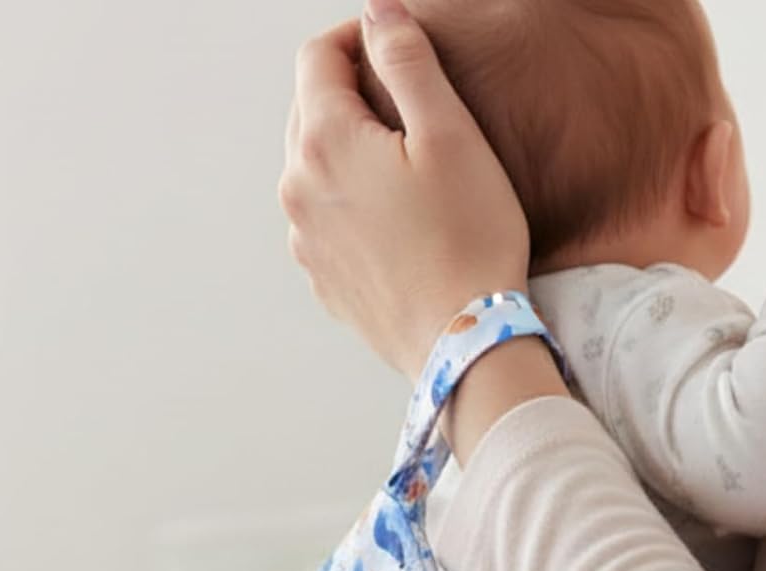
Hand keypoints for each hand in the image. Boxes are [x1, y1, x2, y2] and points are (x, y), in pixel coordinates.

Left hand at [280, 2, 531, 382]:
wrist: (464, 343)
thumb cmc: (468, 240)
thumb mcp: (450, 133)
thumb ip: (408, 60)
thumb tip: (379, 12)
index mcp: (323, 142)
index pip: (318, 58)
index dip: (356, 37)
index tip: (393, 44)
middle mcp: (297, 189)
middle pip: (309, 112)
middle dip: (350, 94)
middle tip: (405, 103)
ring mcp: (305, 241)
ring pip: (315, 170)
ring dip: (350, 152)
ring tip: (405, 166)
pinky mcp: (323, 280)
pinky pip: (326, 222)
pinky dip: (351, 205)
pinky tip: (398, 220)